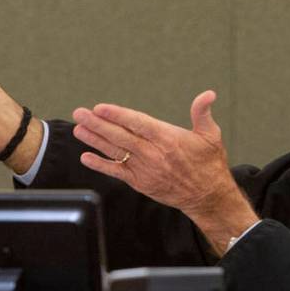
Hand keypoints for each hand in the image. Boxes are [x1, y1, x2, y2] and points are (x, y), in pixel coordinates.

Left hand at [72, 90, 258, 253]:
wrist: (207, 196)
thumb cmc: (209, 163)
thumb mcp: (211, 135)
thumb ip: (203, 113)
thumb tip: (208, 94)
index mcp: (168, 139)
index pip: (137, 124)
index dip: (117, 115)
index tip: (100, 108)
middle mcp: (153, 154)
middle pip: (120, 136)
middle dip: (98, 124)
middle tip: (80, 113)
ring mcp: (145, 169)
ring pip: (115, 152)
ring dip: (95, 140)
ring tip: (78, 129)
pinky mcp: (140, 182)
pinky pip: (117, 172)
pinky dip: (101, 165)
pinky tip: (86, 157)